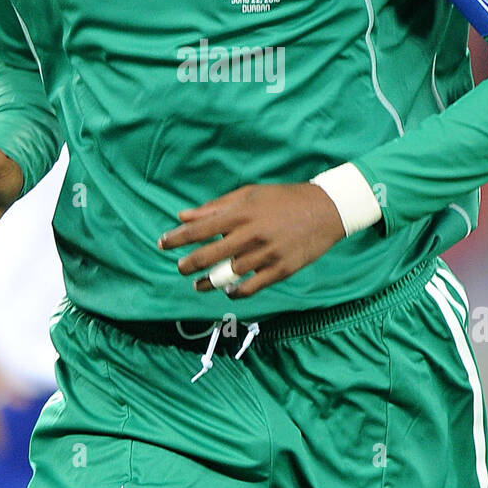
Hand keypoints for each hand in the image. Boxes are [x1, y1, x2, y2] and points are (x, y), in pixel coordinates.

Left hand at [159, 183, 344, 298]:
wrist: (325, 209)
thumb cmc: (282, 199)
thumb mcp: (249, 195)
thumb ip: (214, 207)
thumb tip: (182, 216)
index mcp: (241, 213)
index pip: (199, 230)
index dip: (176, 239)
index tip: (162, 244)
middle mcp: (251, 234)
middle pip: (209, 256)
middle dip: (188, 265)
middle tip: (180, 268)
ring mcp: (267, 254)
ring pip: (228, 276)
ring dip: (209, 283)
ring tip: (199, 284)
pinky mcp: (281, 270)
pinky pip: (251, 288)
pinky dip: (235, 293)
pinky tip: (227, 291)